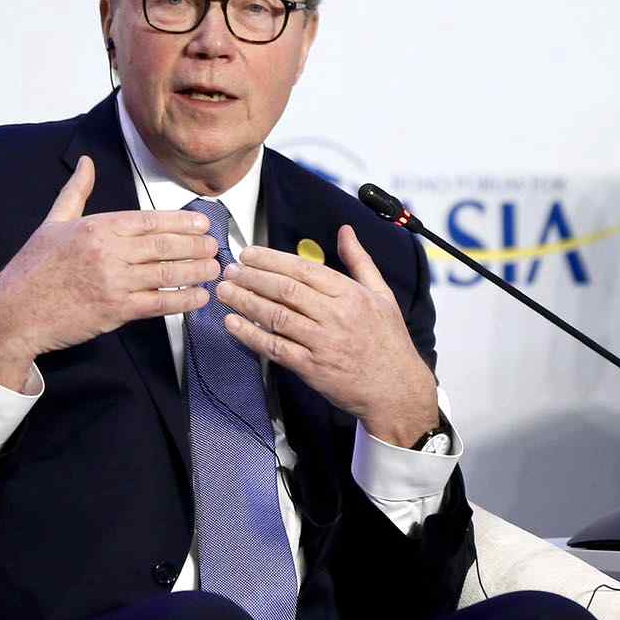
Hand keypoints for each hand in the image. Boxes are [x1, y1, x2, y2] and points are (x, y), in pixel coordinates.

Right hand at [0, 156, 219, 391]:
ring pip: (167, 273)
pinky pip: (158, 303)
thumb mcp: (53, 222)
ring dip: (196, 271)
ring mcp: (112, 282)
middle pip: (164, 245)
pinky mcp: (115, 311)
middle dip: (196, 246)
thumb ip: (76, 192)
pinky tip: (199, 297)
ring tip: (214, 268)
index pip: (149, 220)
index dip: (181, 222)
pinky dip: (183, 300)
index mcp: (96, 227)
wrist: (13, 312)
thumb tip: (87, 162)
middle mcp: (107, 252)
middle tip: (215, 245)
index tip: (202, 224)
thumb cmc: (33, 268)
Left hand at [215, 224, 439, 446]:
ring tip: (223, 291)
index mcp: (350, 294)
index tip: (249, 254)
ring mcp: (322, 343)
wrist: (396, 389)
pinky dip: (250, 335)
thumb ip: (360, 261)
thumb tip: (345, 230)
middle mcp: (335, 316)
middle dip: (252, 277)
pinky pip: (275, 348)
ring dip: (245, 302)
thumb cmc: (389, 340)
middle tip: (229, 270)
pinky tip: (233, 324)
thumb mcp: (382, 294)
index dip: (271, 259)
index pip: (303, 269)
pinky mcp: (311, 368)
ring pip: (276, 316)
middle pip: (285, 290)